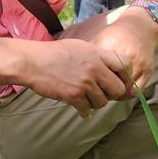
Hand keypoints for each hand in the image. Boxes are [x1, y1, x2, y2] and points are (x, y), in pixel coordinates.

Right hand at [15, 37, 132, 115]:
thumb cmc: (54, 53)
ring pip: (102, 102)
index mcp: (97, 54)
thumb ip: (97, 56)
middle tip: (103, 94)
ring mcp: (84, 83)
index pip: (124, 66)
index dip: (125, 77)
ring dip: (95, 103)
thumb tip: (111, 68)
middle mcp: (94, 69)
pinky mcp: (73, 96)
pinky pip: (87, 110)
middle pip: (118, 89)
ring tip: (86, 98)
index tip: (120, 83)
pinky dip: (84, 112)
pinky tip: (80, 109)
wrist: (32, 62)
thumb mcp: (80, 46)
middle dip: (112, 94)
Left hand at [88, 9, 157, 91]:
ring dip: (116, 95)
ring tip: (109, 93)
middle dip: (104, 92)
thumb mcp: (100, 39)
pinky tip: (121, 92)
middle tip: (97, 93)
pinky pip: (137, 90)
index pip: (99, 74)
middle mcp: (126, 57)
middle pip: (112, 84)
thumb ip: (89, 54)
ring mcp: (138, 65)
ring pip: (125, 90)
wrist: (139, 26)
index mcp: (111, 49)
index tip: (87, 85)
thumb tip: (74, 68)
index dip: (92, 83)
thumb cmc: (115, 34)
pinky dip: (128, 94)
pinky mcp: (148, 70)